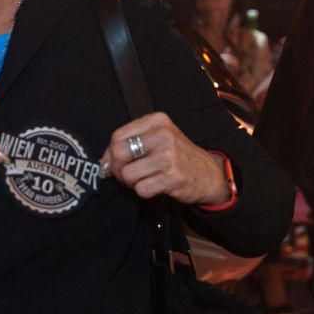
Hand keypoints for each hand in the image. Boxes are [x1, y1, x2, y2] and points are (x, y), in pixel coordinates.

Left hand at [100, 112, 228, 205]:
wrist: (209, 173)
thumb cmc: (179, 156)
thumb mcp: (159, 138)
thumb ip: (131, 143)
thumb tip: (104, 162)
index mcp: (157, 121)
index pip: (118, 136)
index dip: (110, 153)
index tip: (114, 162)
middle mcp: (163, 135)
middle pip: (119, 153)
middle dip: (118, 168)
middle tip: (127, 174)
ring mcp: (168, 156)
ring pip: (128, 174)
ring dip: (132, 182)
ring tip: (144, 179)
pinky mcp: (172, 177)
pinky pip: (141, 189)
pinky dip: (144, 191)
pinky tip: (155, 185)